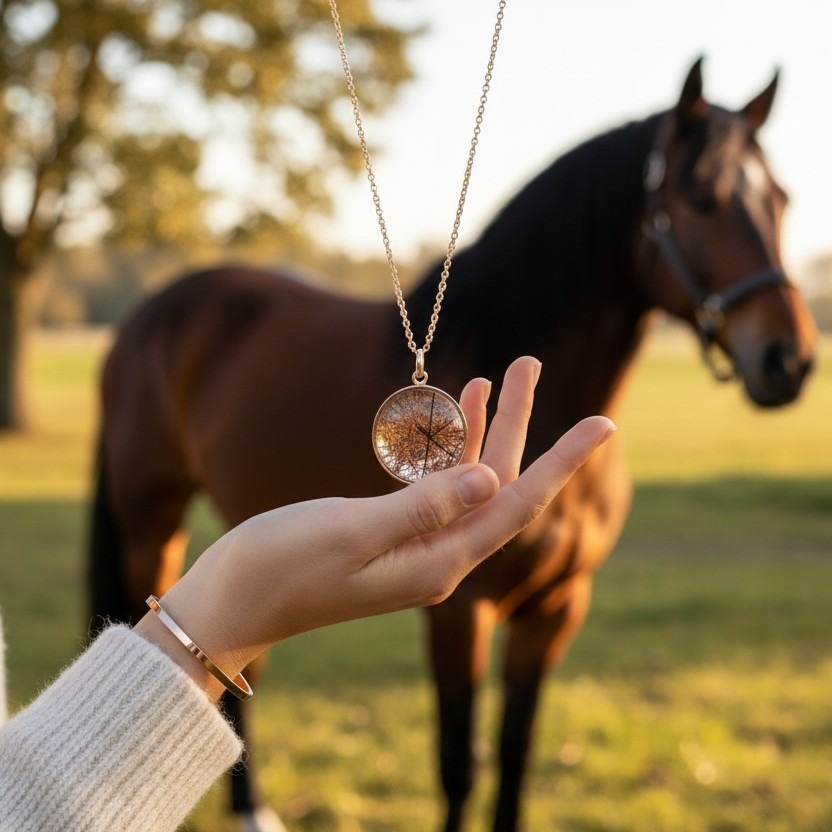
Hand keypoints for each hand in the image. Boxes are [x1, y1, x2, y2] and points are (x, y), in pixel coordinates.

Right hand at [135, 356, 614, 699]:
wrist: (227, 604)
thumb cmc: (278, 567)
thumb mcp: (351, 532)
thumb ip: (423, 505)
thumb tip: (489, 477)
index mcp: (438, 562)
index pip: (516, 503)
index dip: (561, 461)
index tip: (604, 423)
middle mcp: (438, 557)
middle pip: (496, 483)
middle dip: (517, 424)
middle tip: (528, 361)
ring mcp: (415, 546)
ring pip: (467, 481)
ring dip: (482, 429)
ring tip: (496, 373)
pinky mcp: (390, 533)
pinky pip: (434, 485)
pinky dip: (446, 446)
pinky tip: (452, 412)